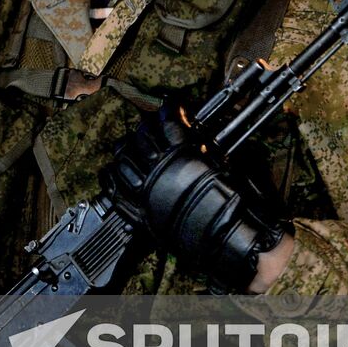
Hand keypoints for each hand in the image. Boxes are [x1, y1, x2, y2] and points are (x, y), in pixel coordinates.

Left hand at [102, 105, 291, 292]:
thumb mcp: (222, 164)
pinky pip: (115, 187)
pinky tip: (117, 170)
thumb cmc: (234, 202)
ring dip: (128, 148)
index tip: (171, 108)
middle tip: (154, 127)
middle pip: (141, 136)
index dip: (168, 110)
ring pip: (123, 157)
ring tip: (135, 147)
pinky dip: (113, 176)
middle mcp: (160, 170)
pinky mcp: (139, 211)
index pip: (167, 120)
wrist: (231, 238)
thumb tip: (189, 129)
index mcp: (183, 154)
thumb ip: (201, 145)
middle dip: (147, 127)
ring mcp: (146, 191)